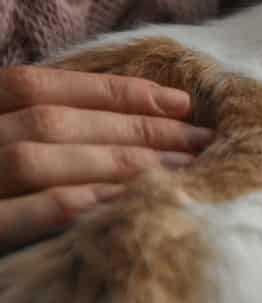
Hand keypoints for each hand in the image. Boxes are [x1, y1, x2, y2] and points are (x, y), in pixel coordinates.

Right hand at [0, 64, 214, 250]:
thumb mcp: (5, 144)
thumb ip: (39, 131)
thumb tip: (126, 119)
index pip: (40, 87)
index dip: (112, 90)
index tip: (181, 101)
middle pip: (51, 123)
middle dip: (133, 128)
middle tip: (202, 141)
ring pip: (37, 160)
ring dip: (115, 162)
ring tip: (181, 170)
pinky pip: (18, 215)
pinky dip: (71, 204)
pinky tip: (122, 205)